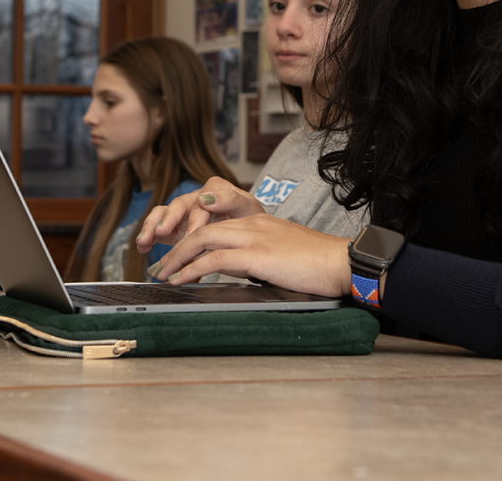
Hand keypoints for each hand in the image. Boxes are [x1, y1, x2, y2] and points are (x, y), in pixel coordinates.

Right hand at [135, 177, 263, 251]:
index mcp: (214, 190)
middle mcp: (195, 199)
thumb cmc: (248, 218)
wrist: (247, 232)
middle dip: (168, 220)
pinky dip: (148, 237)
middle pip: (178, 205)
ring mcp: (183, 213)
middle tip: (162, 233)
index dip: (196, 218)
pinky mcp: (174, 228)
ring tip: (144, 240)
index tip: (192, 233)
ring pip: (162, 214)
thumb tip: (206, 198)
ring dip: (152, 226)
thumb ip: (230, 200)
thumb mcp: (247, 208)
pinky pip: (157, 229)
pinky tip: (142, 247)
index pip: (202, 200)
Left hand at [146, 214, 351, 298]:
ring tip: (162, 273)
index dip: (192, 239)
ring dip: (177, 258)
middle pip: (202, 229)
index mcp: (258, 221)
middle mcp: (252, 223)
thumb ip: (260, 256)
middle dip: (176, 248)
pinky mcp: (256, 254)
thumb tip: (243, 270)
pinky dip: (192, 269)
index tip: (177, 255)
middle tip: (160, 265)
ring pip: (202, 240)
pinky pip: (214, 260)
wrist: (342, 262)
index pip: (216, 224)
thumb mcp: (283, 253)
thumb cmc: (319, 264)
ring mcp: (253, 236)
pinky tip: (181, 279)